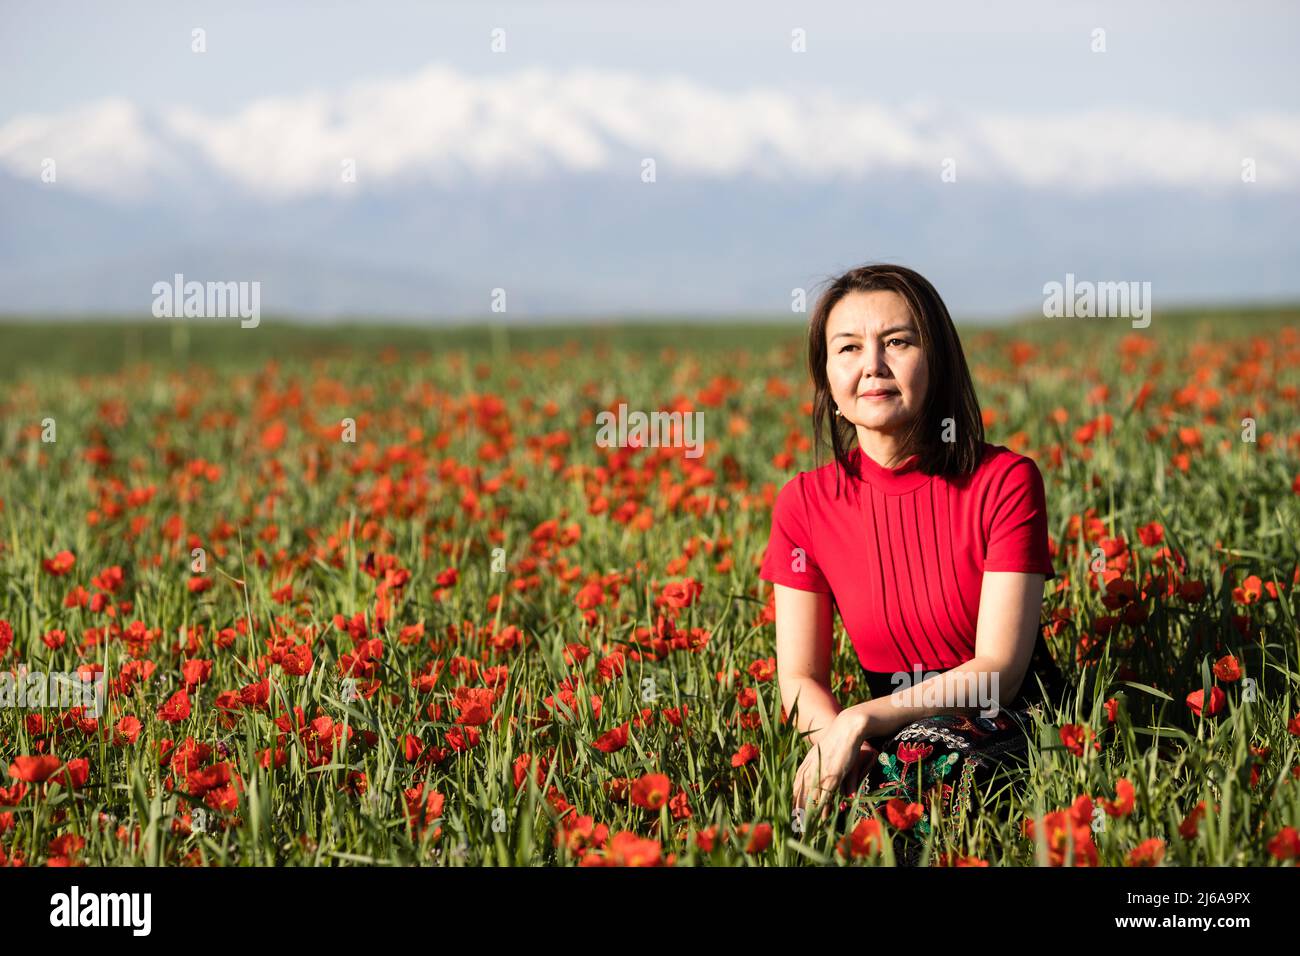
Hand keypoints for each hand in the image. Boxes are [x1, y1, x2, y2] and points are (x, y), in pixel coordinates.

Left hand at [792, 708, 877, 822]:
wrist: (846, 729)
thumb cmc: (837, 743)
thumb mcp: (823, 756)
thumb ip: (819, 769)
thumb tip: (820, 781)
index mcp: (805, 765)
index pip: (795, 788)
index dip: (793, 803)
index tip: (793, 815)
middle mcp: (809, 770)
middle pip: (799, 796)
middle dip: (797, 813)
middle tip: (796, 827)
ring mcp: (820, 773)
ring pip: (810, 798)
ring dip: (808, 814)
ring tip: (807, 828)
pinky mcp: (832, 775)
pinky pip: (825, 796)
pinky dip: (823, 809)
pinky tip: (822, 819)